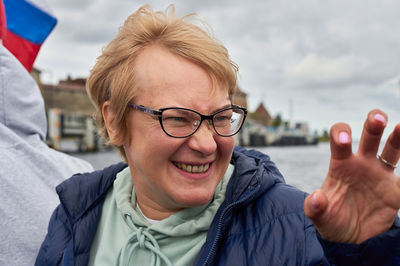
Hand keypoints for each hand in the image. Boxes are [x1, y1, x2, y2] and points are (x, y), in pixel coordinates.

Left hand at [304, 109, 399, 243]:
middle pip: (369, 137)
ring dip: (398, 137)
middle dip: (373, 124)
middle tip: (377, 118)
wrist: (351, 238)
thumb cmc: (332, 221)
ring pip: (392, 149)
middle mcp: (362, 164)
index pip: (340, 142)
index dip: (341, 136)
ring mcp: (380, 175)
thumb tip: (316, 198)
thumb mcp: (319, 217)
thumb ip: (314, 207)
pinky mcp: (395, 190)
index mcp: (341, 165)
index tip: (344, 141)